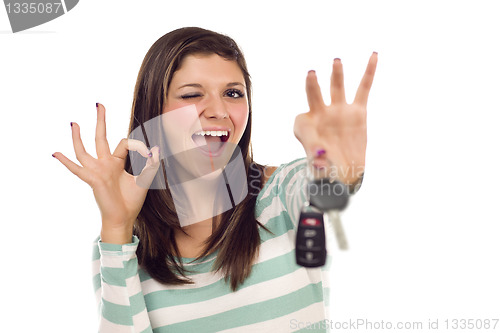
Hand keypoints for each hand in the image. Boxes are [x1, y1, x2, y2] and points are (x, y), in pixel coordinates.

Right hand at [52, 103, 159, 243]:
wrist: (124, 217)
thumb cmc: (132, 200)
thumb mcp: (145, 179)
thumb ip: (151, 164)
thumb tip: (155, 149)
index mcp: (117, 162)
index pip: (125, 143)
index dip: (137, 145)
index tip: (147, 152)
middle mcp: (105, 164)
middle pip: (101, 137)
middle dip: (101, 121)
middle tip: (99, 105)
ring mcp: (96, 171)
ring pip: (84, 150)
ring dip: (78, 137)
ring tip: (74, 123)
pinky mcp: (92, 180)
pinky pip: (77, 169)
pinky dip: (66, 162)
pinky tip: (55, 153)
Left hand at [293, 52, 377, 184]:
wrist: (342, 172)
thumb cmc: (323, 164)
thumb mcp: (311, 155)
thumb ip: (311, 146)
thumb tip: (317, 150)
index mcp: (307, 122)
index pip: (300, 118)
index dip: (304, 131)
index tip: (314, 147)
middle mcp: (322, 113)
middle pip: (316, 93)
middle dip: (313, 84)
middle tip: (311, 73)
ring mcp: (340, 111)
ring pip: (337, 87)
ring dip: (336, 74)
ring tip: (336, 61)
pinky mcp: (358, 112)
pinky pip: (364, 88)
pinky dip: (369, 71)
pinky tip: (373, 55)